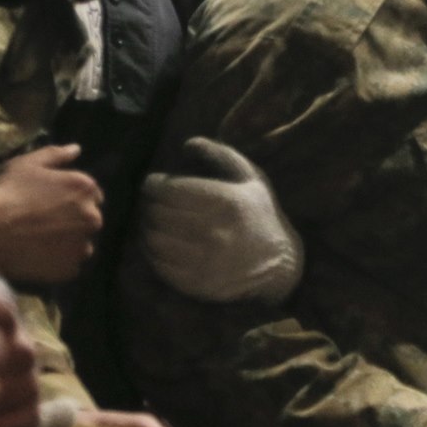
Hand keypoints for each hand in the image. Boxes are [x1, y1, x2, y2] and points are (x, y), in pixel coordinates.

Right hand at [0, 144, 103, 285]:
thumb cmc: (7, 193)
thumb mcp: (28, 164)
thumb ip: (56, 155)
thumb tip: (76, 149)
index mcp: (86, 189)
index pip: (91, 194)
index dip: (71, 198)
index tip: (52, 203)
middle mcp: (93, 217)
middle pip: (88, 219)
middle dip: (72, 220)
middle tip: (42, 222)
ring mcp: (82, 246)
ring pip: (81, 243)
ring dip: (67, 242)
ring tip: (39, 240)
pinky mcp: (70, 269)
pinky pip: (69, 264)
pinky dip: (58, 261)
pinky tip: (38, 255)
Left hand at [138, 137, 302, 303]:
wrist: (278, 264)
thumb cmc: (260, 214)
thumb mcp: (250, 178)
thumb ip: (220, 154)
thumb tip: (187, 143)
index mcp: (225, 201)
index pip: (169, 189)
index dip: (154, 184)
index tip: (154, 183)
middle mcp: (213, 231)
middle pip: (158, 213)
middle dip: (150, 204)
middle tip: (154, 203)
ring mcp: (203, 260)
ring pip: (153, 239)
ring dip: (148, 228)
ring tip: (154, 222)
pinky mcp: (195, 283)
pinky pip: (158, 264)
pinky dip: (152, 252)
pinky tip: (160, 244)